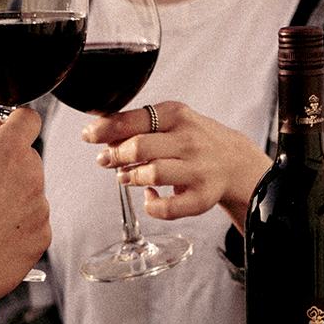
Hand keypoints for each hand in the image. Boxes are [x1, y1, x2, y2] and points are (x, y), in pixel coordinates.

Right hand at [0, 108, 50, 300]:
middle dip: (10, 166)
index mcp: (7, 150)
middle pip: (28, 159)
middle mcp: (31, 175)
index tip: (11, 128)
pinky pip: (33, 222)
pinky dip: (19, 226)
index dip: (17, 122)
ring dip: (13, 198)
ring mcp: (40, 207)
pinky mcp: (43, 235)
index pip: (28, 120)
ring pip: (31, 193)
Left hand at [82, 101, 271, 232]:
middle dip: (115, 155)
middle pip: (140, 147)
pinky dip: (151, 205)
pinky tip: (149, 197)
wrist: (235, 162)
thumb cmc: (195, 140)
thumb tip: (104, 137)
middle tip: (104, 160)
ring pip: (152, 174)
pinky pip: (168, 208)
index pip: (135, 119)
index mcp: (178, 115)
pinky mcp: (202, 197)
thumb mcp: (173, 122)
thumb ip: (141, 126)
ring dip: (131, 178)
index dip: (106, 129)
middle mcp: (189, 140)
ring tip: (124, 177)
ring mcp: (198, 170)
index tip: (88, 135)